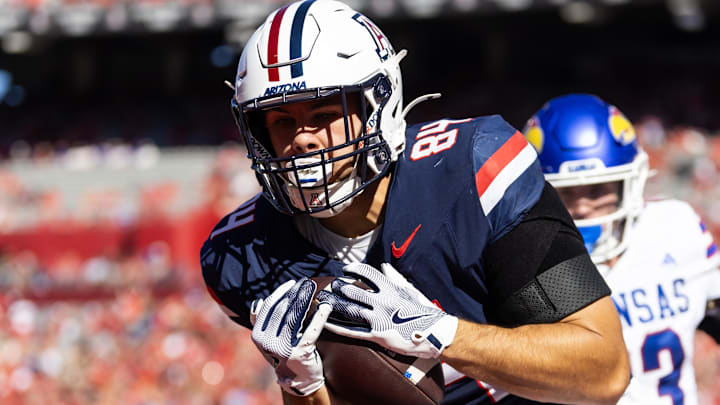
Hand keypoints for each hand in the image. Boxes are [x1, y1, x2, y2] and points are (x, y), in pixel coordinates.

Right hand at [250, 277, 331, 395]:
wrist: (297, 380)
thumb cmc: (283, 353)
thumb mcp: (267, 340)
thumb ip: (260, 322)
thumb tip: (258, 301)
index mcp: (258, 335)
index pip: (269, 306)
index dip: (281, 292)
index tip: (292, 283)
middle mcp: (268, 341)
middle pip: (283, 309)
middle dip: (296, 292)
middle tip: (307, 281)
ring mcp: (284, 347)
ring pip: (296, 316)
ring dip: (306, 299)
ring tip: (315, 288)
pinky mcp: (301, 352)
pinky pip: (312, 329)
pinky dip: (320, 316)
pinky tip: (326, 307)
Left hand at [318, 263, 457, 358]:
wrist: (434, 333)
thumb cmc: (423, 310)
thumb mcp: (410, 290)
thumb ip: (395, 278)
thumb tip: (384, 266)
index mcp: (391, 288)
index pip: (368, 273)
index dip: (354, 270)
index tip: (346, 270)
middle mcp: (383, 301)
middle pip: (354, 292)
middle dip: (340, 288)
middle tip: (331, 286)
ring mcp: (379, 318)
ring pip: (351, 310)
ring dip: (335, 304)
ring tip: (323, 300)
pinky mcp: (377, 335)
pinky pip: (353, 331)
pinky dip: (338, 326)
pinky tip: (326, 322)